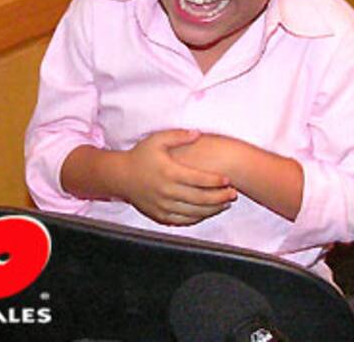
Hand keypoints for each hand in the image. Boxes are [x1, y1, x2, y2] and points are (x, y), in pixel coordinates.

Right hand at [111, 130, 236, 225]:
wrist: (120, 176)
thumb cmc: (140, 156)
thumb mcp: (157, 139)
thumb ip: (178, 135)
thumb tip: (198, 133)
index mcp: (169, 172)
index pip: (198, 179)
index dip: (216, 181)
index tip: (228, 180)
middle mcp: (167, 191)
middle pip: (200, 198)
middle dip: (219, 197)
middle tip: (233, 194)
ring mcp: (163, 205)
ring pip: (193, 212)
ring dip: (212, 210)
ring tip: (225, 204)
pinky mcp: (159, 215)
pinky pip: (182, 220)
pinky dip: (197, 218)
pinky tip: (207, 213)